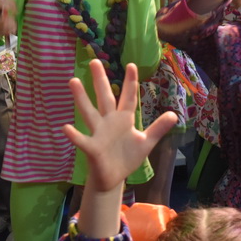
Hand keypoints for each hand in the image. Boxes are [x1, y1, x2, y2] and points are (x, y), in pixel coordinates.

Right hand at [65, 60, 177, 192]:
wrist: (114, 178)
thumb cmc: (127, 157)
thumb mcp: (146, 142)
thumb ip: (158, 128)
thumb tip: (174, 115)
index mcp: (123, 119)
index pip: (127, 97)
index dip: (130, 82)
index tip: (132, 65)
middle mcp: (109, 122)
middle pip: (104, 97)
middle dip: (100, 80)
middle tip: (94, 61)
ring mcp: (98, 133)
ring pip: (89, 112)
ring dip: (81, 98)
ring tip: (73, 81)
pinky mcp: (92, 148)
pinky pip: (82, 140)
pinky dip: (74, 135)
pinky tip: (65, 128)